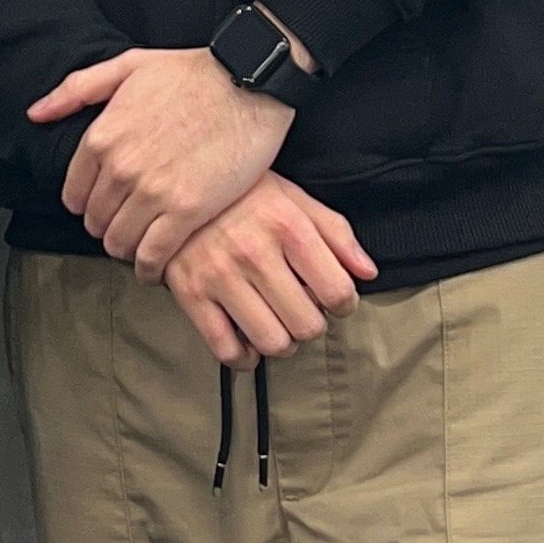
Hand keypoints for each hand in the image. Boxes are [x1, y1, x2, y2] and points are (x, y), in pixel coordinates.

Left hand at [29, 44, 297, 272]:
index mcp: (102, 136)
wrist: (250, 82)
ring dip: (128, 248)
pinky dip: (150, 268)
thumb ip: (76, 90)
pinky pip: (154, 256)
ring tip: (141, 244)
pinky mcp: (188, 211)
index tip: (103, 205)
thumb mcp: (127, 66)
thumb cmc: (194, 72)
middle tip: (126, 224)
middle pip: (96, 222)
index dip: (87, 203)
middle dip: (107, 226)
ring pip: (120, 243)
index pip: (74, 194)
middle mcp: (121, 168)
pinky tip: (156, 266)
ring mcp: (153, 192)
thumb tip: (35, 114)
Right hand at [164, 173, 377, 367]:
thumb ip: (336, 234)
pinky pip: (225, 349)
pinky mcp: (190, 294)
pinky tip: (249, 341)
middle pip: (308, 325)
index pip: (337, 292)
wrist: (176, 185)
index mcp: (287, 226)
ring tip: (278, 326)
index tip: (335, 301)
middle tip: (303, 311)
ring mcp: (219, 275)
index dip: (345, 304)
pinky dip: (245, 357)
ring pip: (272, 342)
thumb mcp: (295, 198)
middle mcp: (254, 252)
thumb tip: (367, 272)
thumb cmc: (242, 194)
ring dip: (283, 343)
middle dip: (312, 324)